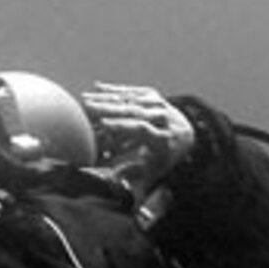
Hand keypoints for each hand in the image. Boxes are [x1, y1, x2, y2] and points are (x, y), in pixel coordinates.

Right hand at [79, 84, 193, 193]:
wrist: (183, 137)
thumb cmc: (161, 160)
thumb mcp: (151, 172)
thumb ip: (132, 175)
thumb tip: (112, 180)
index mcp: (164, 140)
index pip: (142, 130)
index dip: (122, 126)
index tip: (103, 125)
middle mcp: (164, 119)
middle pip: (135, 111)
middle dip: (109, 109)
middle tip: (87, 107)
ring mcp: (159, 104)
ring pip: (131, 99)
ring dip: (106, 98)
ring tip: (85, 100)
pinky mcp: (152, 95)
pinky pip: (131, 91)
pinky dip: (114, 90)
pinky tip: (97, 87)